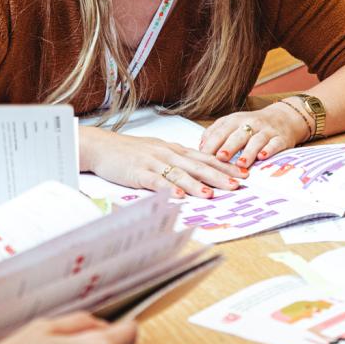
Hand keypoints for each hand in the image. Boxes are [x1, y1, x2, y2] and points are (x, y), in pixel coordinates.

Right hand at [79, 126, 244, 197]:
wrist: (102, 146)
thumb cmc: (129, 151)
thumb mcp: (157, 151)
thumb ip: (176, 159)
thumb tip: (197, 170)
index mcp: (174, 149)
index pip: (205, 157)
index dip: (225, 166)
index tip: (242, 173)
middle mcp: (167, 153)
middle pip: (198, 165)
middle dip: (219, 175)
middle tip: (238, 184)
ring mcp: (153, 161)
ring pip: (179, 173)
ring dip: (196, 184)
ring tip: (211, 194)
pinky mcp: (138, 171)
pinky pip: (155, 180)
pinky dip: (168, 188)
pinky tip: (177, 196)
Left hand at [199, 100, 309, 167]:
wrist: (284, 118)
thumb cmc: (252, 124)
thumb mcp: (232, 123)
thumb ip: (215, 133)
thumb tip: (200, 147)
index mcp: (235, 119)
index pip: (221, 131)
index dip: (212, 143)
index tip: (203, 156)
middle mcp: (251, 123)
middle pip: (238, 135)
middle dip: (229, 146)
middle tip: (220, 158)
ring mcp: (267, 130)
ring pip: (256, 140)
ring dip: (248, 152)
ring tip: (241, 163)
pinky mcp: (281, 138)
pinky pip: (275, 144)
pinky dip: (269, 150)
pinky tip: (263, 157)